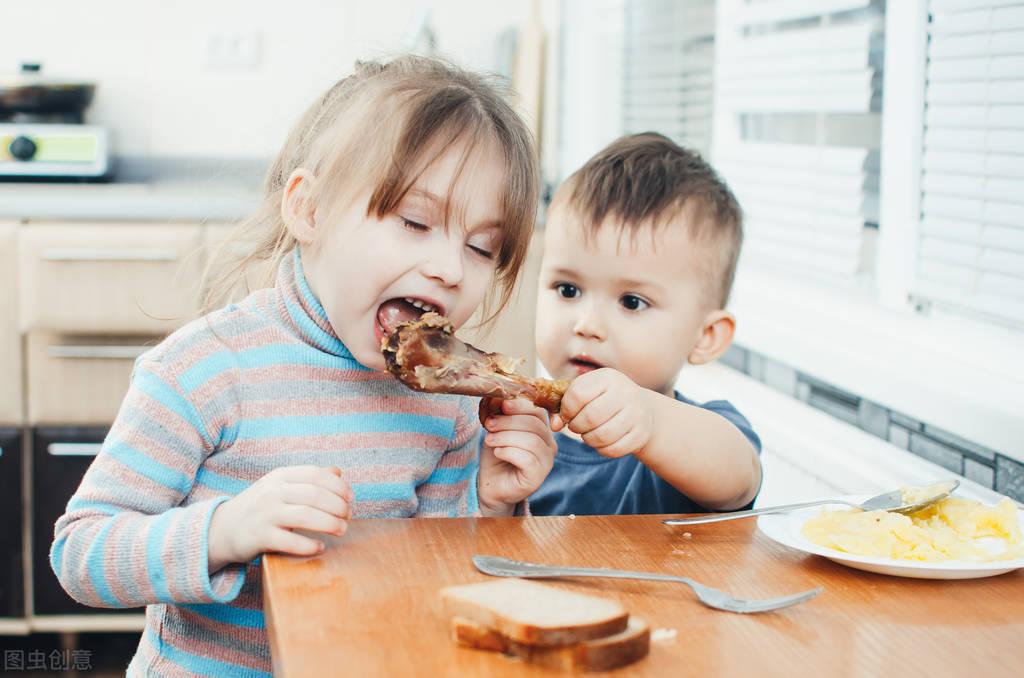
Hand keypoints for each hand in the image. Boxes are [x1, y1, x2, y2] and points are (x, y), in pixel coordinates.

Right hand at [207, 465, 353, 572]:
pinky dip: (310, 545)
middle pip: (315, 495)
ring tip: (342, 530)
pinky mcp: (259, 537)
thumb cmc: (260, 507)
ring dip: (330, 524)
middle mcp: (272, 492)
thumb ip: (308, 479)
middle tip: (349, 517)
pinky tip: (320, 547)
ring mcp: (265, 514)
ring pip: (306, 516)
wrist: (222, 529)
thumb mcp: (280, 486)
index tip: (351, 498)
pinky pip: (290, 541)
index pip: (316, 474)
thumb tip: (338, 473)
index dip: (338, 485)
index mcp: (280, 476)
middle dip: (338, 506)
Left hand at [477, 397, 555, 515]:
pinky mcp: (538, 477)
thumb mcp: (497, 429)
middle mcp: (550, 445)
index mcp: (542, 429)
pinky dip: (508, 452)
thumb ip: (500, 413)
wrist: (490, 484)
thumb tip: (499, 396)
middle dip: (508, 421)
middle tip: (489, 425)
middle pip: (535, 424)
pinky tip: (498, 453)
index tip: (500, 405)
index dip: (519, 406)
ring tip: (489, 440)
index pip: (538, 411)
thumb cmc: (496, 455)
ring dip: (505, 437)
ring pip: (531, 441)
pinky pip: (527, 459)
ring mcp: (547, 462)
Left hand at [551, 368, 653, 457]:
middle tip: (576, 427)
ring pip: (602, 435)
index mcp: (607, 377)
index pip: (578, 394)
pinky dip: (602, 449)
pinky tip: (601, 442)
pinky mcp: (641, 434)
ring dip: (588, 439)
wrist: (642, 410)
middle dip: (576, 426)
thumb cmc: (605, 400)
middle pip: (590, 417)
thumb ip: (565, 405)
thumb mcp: (587, 393)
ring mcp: (636, 413)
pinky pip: (613, 449)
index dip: (566, 409)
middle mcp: (625, 392)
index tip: (566, 415)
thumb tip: (555, 426)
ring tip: (588, 434)